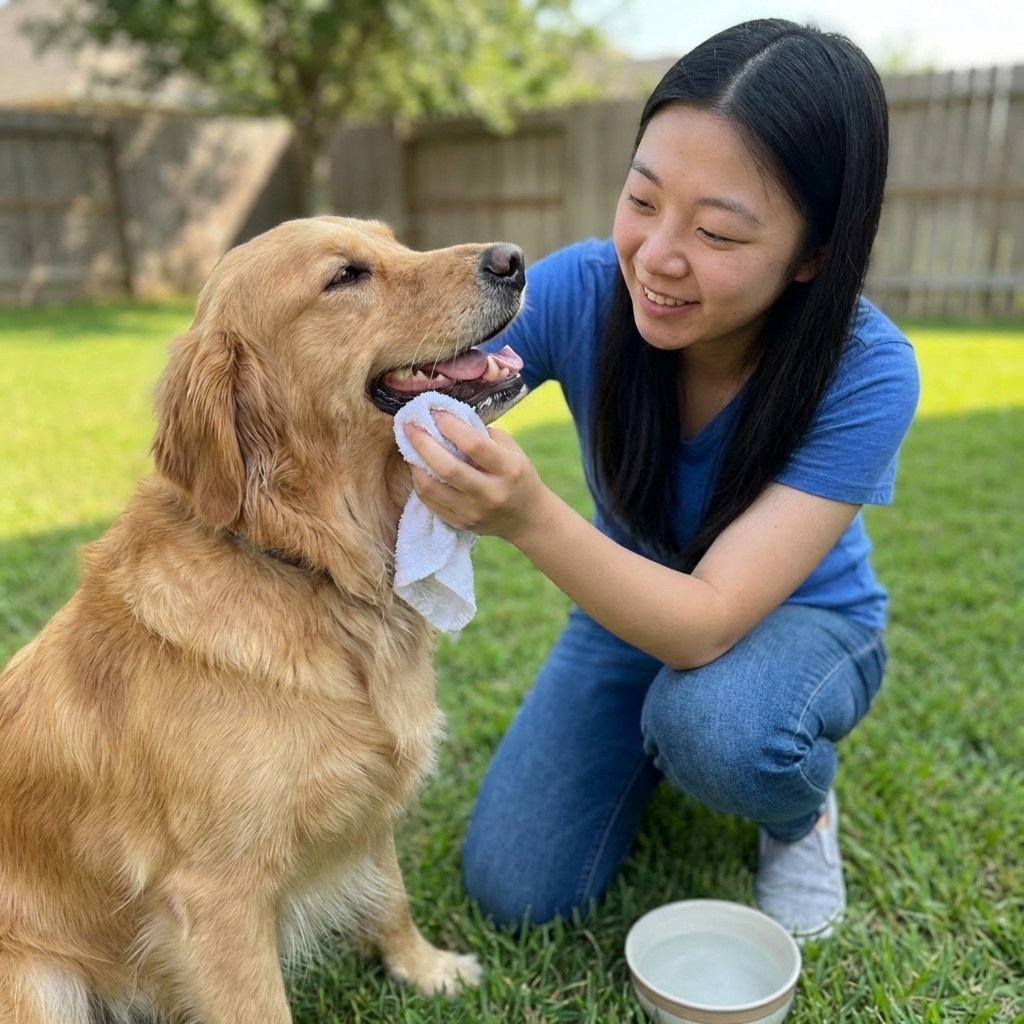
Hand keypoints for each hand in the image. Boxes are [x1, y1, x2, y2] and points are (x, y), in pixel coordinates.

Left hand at [404, 411, 550, 543]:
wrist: (527, 518)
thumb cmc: (517, 475)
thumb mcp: (511, 450)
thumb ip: (481, 435)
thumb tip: (446, 418)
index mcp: (509, 469)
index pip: (475, 445)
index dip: (450, 426)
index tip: (435, 412)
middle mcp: (491, 493)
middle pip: (448, 468)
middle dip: (423, 443)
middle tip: (408, 426)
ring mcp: (474, 512)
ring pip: (432, 488)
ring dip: (415, 464)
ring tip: (408, 446)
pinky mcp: (460, 524)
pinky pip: (429, 502)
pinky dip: (419, 482)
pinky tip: (417, 467)